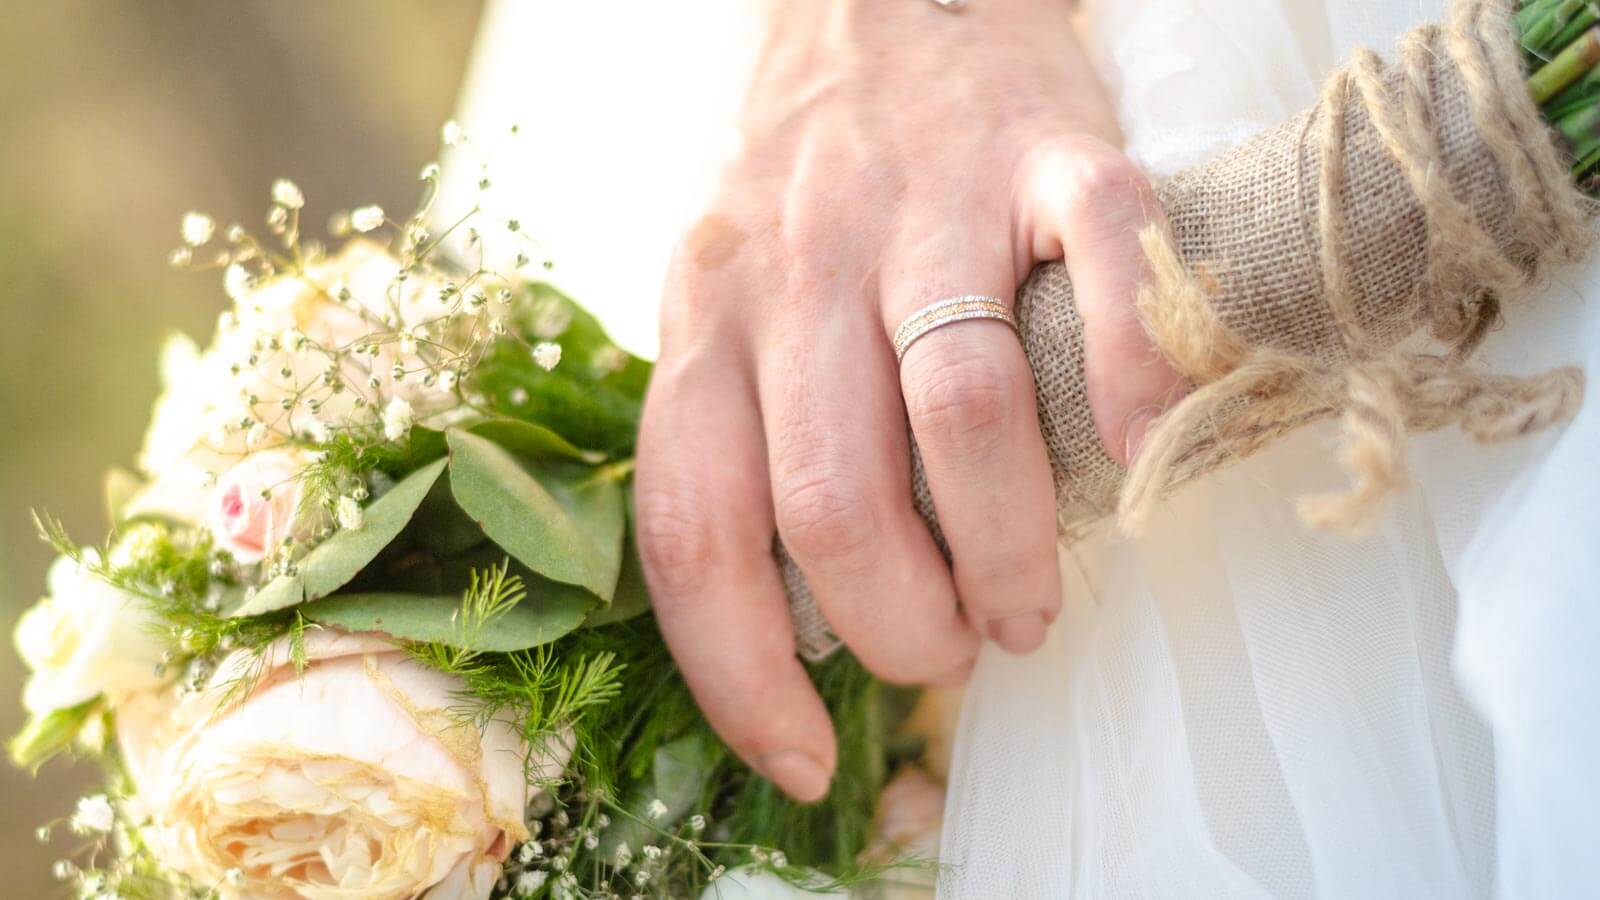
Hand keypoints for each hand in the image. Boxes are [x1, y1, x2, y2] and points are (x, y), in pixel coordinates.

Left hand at [634, 0, 1180, 800]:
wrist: (884, 2)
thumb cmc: (814, 198)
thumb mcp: (727, 305)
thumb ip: (742, 435)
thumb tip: (799, 623)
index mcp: (707, 318)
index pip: (693, 527)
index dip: (740, 670)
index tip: (803, 753)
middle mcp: (800, 267)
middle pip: (833, 499)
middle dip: (897, 625)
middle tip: (946, 650)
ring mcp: (927, 206)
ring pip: (960, 416)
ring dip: (1008, 551)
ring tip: (1027, 603)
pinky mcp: (1048, 154)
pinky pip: (1102, 271)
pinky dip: (1134, 383)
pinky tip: (1139, 448)